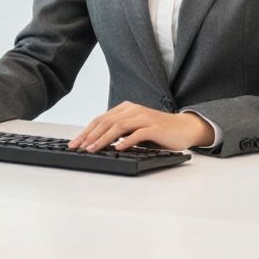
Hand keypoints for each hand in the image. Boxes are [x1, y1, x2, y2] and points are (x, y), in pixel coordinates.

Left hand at [68, 101, 212, 151]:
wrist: (184, 128)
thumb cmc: (157, 131)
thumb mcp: (134, 129)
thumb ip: (119, 132)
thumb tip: (97, 143)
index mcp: (125, 109)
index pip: (100, 120)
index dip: (86, 131)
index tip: (74, 144)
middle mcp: (133, 110)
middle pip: (106, 122)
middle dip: (90, 136)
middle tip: (78, 147)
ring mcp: (144, 117)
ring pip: (118, 127)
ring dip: (103, 139)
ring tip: (93, 149)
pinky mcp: (155, 127)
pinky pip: (138, 133)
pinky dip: (126, 141)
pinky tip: (118, 148)